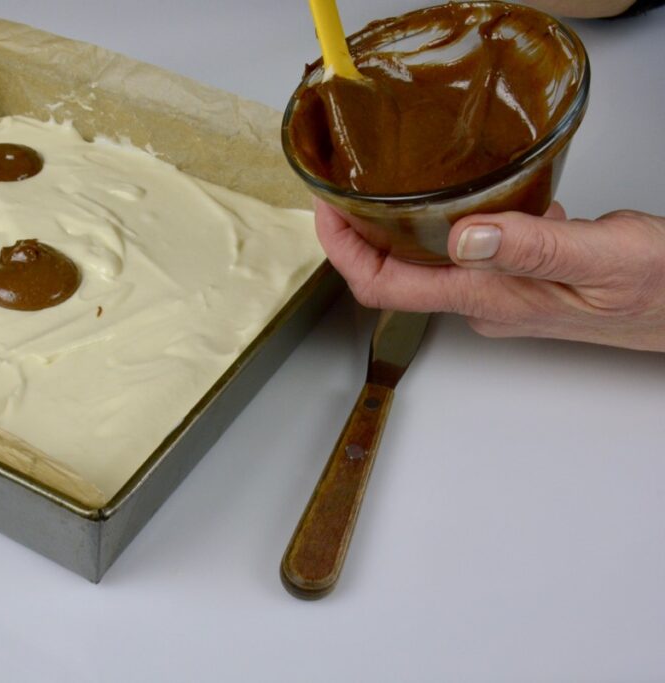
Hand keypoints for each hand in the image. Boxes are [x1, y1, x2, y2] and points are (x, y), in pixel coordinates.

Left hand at [314, 198, 664, 351]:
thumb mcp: (603, 256)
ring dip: (398, 228)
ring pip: (428, 265)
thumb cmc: (661, 289)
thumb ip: (534, 247)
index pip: (387, 287)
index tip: (327, 208)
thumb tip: (464, 236)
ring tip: (384, 184)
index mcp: (492, 298)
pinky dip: (443, 227)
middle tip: (345, 186)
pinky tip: (458, 196)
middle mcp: (486, 305)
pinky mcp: (520, 286)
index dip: (345, 251)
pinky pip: (463, 257)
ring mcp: (501, 299)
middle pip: (396, 276)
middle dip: (360, 233)